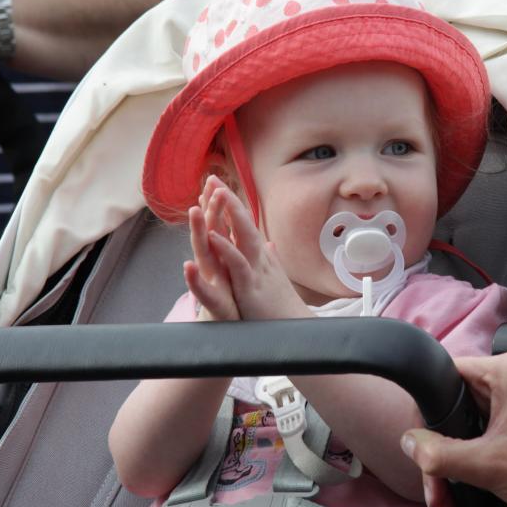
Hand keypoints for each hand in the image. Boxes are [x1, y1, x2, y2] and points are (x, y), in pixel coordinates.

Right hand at [184, 176, 238, 320]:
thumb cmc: (235, 299)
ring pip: (202, 252)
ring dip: (197, 231)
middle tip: (207, 185)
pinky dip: (194, 278)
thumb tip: (240, 231)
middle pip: (210, 232)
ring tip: (193, 211)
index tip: (216, 180)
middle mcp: (213, 264)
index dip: (217, 204)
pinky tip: (188, 265)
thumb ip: (239, 249)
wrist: (231, 330)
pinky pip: (201, 289)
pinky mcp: (211, 302)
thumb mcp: (240, 270)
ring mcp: (210, 281)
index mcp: (223, 256)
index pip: (220, 225)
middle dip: (208, 209)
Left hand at [186, 175, 309, 321]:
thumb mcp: (273, 278)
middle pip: (244, 223)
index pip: (244, 225)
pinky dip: (226, 248)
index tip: (218, 186)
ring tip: (216, 194)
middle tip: (213, 178)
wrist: (294, 328)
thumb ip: (269, 260)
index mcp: (260, 257)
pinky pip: (238, 264)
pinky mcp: (251, 287)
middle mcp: (259, 259)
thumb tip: (269, 245)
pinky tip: (213, 236)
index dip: (232, 205)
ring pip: (243, 236)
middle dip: (229, 200)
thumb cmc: (282, 306)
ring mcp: (256, 271)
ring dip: (230, 215)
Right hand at [400, 352, 506, 506]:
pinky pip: (479, 436)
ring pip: (464, 427)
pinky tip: (457, 497)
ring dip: (448, 466)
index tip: (418, 443)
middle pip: (453, 407)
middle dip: (437, 454)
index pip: (446, 374)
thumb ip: (439, 454)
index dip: (427, 410)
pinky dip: (466, 465)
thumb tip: (409, 442)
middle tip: (434, 489)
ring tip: (444, 502)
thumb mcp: (486, 465)